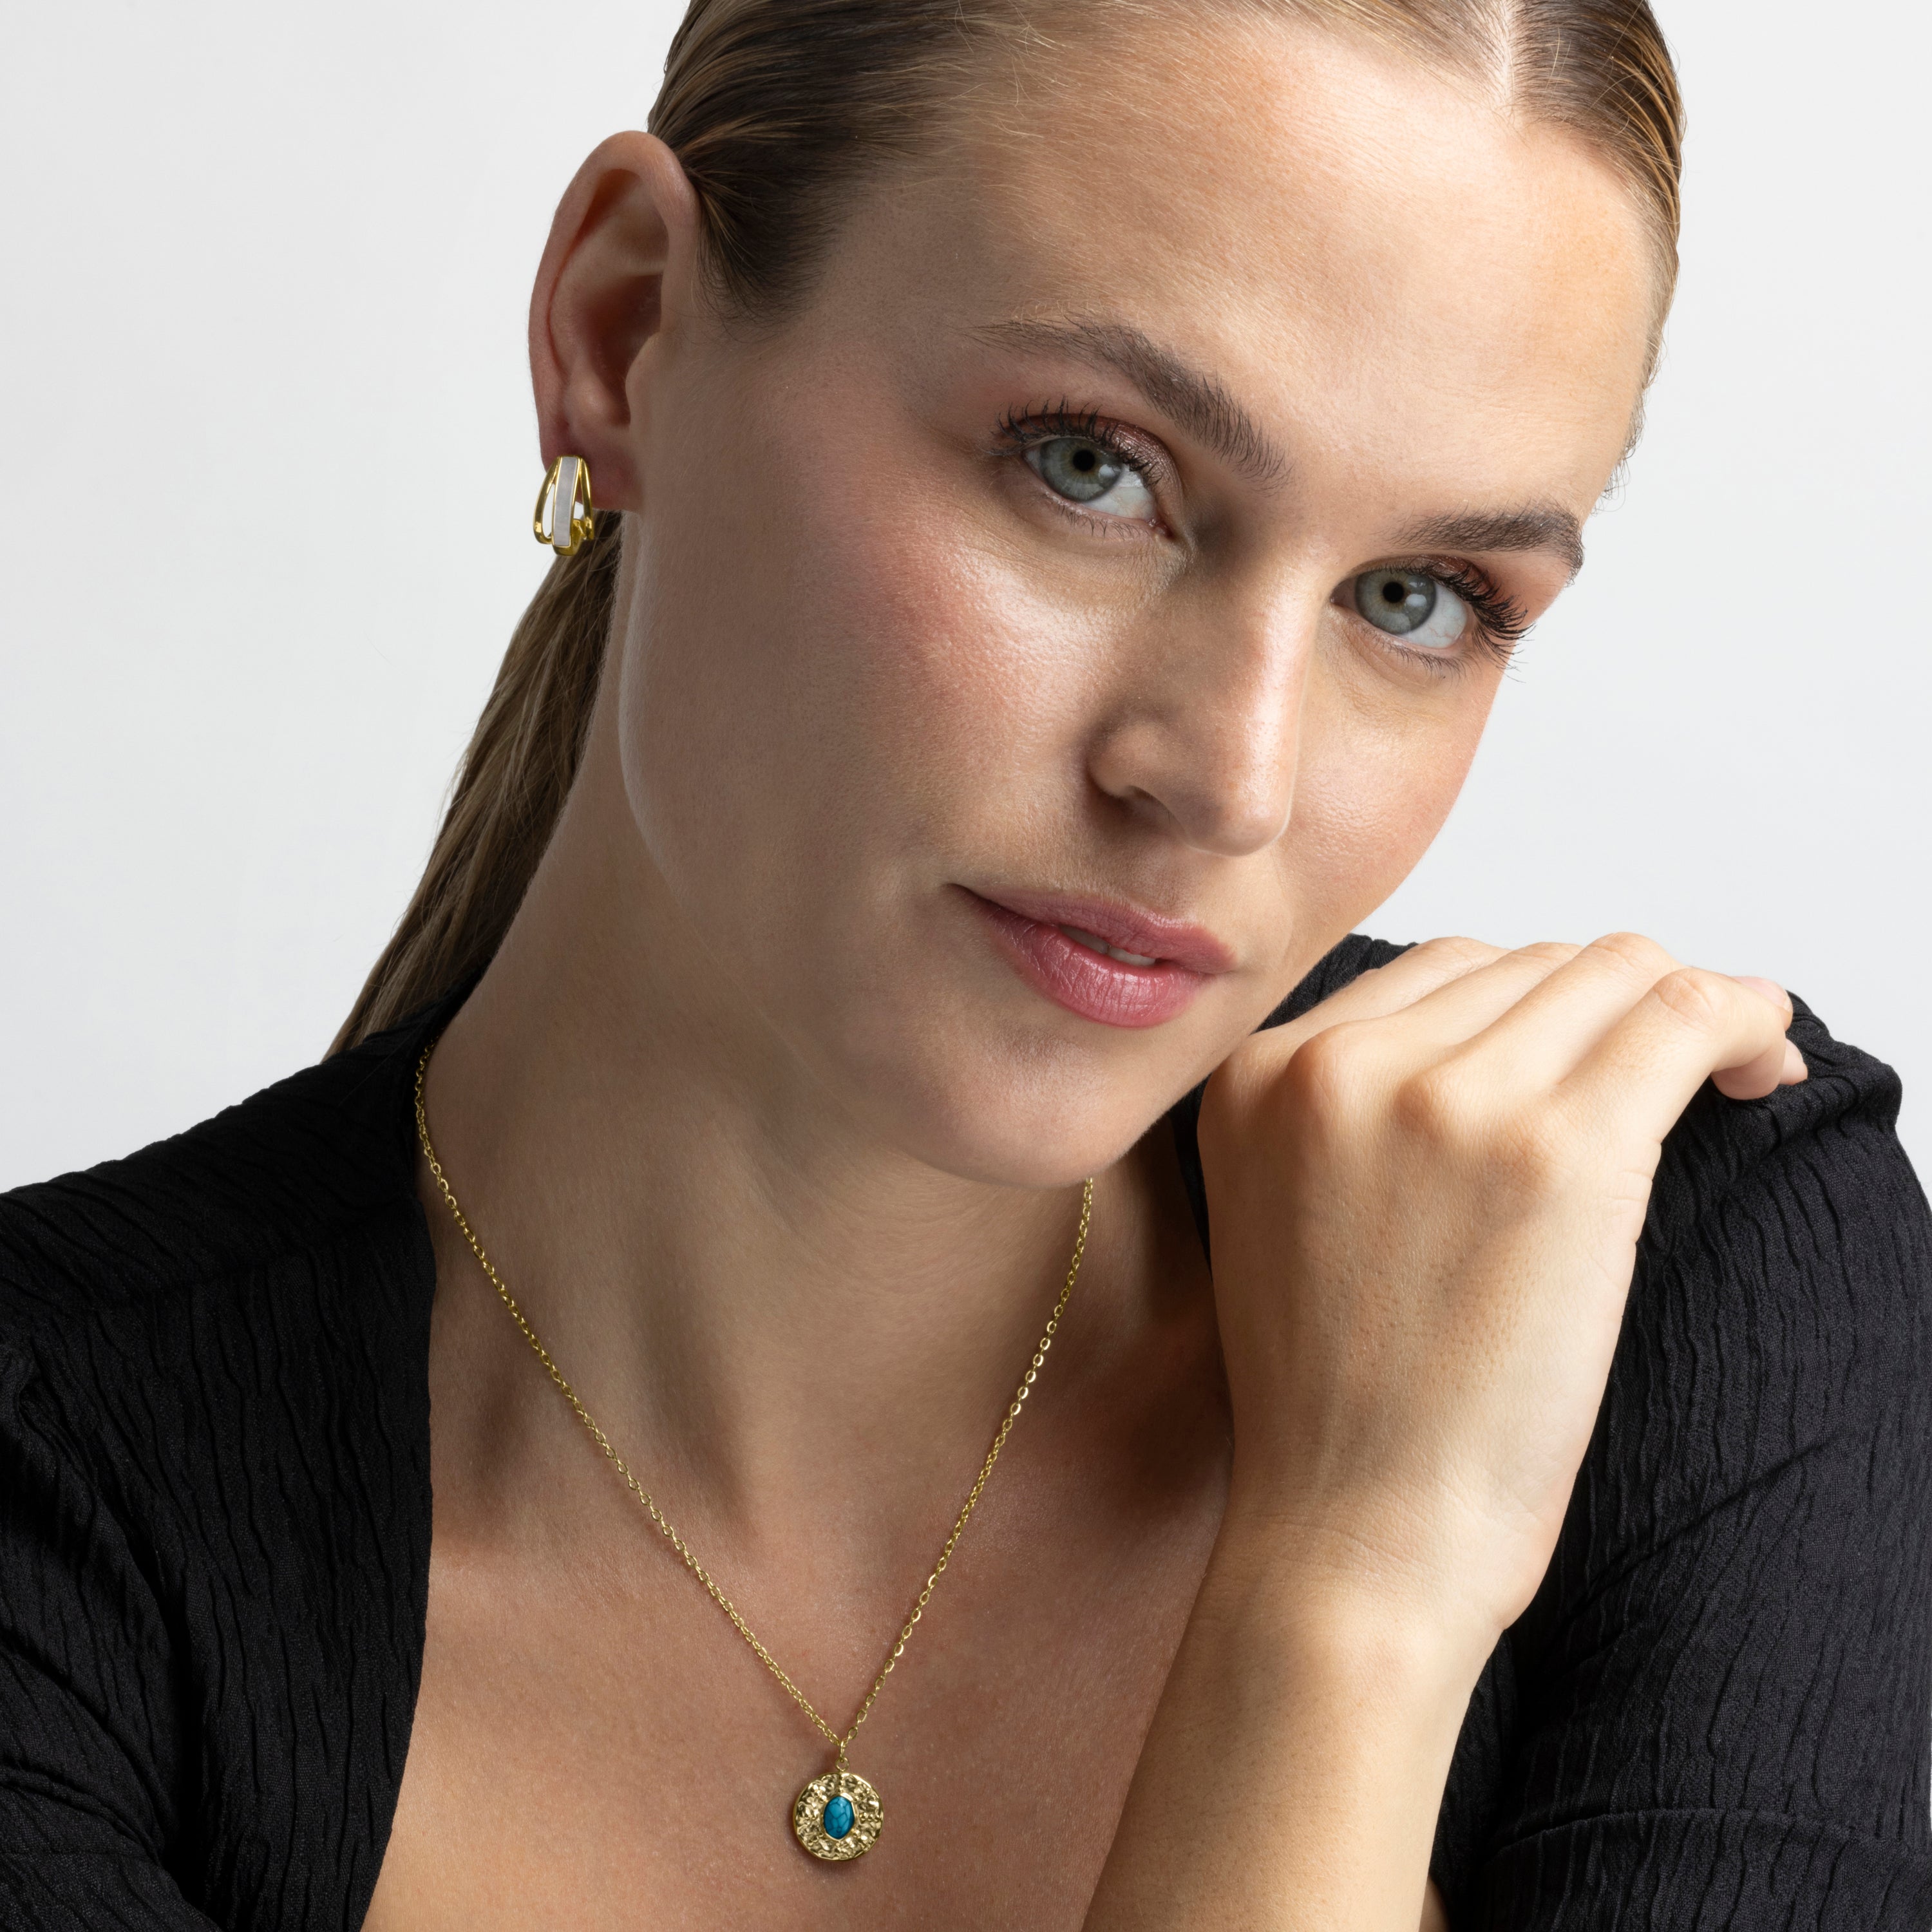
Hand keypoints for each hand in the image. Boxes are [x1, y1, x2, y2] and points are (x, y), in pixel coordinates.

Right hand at [1197, 934, 1805, 1650]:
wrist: (1352, 1537)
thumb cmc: (1336, 1402)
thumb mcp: (1286, 1212)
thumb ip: (1351, 1106)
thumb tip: (1506, 1032)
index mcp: (1258, 1074)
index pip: (1439, 972)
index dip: (1533, 1005)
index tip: (1592, 1056)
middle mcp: (1338, 1062)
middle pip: (1526, 961)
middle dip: (1607, 1006)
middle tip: (1669, 1073)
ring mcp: (1445, 1098)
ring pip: (1611, 970)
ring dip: (1683, 1007)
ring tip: (1728, 1069)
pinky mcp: (1556, 1149)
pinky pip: (1683, 1015)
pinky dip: (1743, 1017)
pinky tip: (1763, 1061)